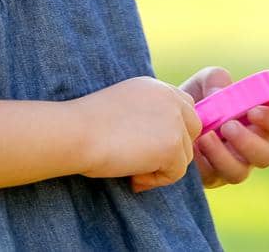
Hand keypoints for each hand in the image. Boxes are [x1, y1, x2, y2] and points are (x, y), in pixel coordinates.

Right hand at [74, 76, 199, 193]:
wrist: (76, 133)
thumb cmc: (85, 126)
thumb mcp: (121, 108)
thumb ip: (145, 114)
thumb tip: (158, 142)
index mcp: (155, 87)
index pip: (182, 108)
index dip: (170, 130)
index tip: (146, 146)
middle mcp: (170, 98)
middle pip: (192, 128)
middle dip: (173, 148)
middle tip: (142, 161)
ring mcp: (174, 121)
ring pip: (184, 154)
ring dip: (160, 167)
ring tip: (131, 169)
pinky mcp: (173, 145)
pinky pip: (176, 172)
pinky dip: (155, 180)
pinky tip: (132, 175)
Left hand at [175, 66, 268, 189]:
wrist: (171, 118)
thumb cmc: (199, 97)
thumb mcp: (205, 80)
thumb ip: (216, 79)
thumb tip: (219, 95)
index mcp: (263, 120)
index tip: (254, 111)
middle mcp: (254, 146)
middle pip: (267, 156)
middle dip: (248, 142)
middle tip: (228, 126)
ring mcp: (235, 165)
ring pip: (241, 172)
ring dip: (223, 155)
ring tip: (206, 136)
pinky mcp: (213, 178)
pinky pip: (214, 177)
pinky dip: (203, 161)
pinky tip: (192, 146)